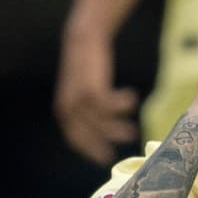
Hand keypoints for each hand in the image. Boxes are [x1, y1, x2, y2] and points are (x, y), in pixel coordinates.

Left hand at [53, 32, 139, 164]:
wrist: (84, 38)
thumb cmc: (87, 66)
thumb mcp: (82, 90)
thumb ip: (85, 108)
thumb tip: (102, 126)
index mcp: (64, 110)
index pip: (75, 139)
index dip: (90, 151)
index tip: (105, 158)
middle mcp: (68, 108)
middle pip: (88, 136)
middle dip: (104, 145)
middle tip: (119, 152)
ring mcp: (79, 100)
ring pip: (102, 125)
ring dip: (118, 130)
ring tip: (133, 130)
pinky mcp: (92, 90)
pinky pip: (110, 107)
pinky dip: (122, 106)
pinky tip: (132, 98)